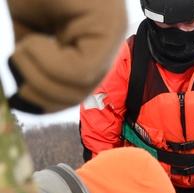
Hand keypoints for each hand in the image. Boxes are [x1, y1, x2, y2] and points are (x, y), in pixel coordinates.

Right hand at [8, 0, 127, 112]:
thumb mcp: (30, 24)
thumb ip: (36, 57)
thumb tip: (29, 99)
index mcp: (90, 40)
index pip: (78, 88)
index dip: (47, 100)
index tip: (19, 93)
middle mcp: (106, 37)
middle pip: (81, 91)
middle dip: (43, 93)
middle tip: (16, 68)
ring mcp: (111, 31)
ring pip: (81, 83)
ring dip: (40, 75)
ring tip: (22, 50)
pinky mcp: (108, 25)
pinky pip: (81, 68)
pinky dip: (47, 64)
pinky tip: (30, 42)